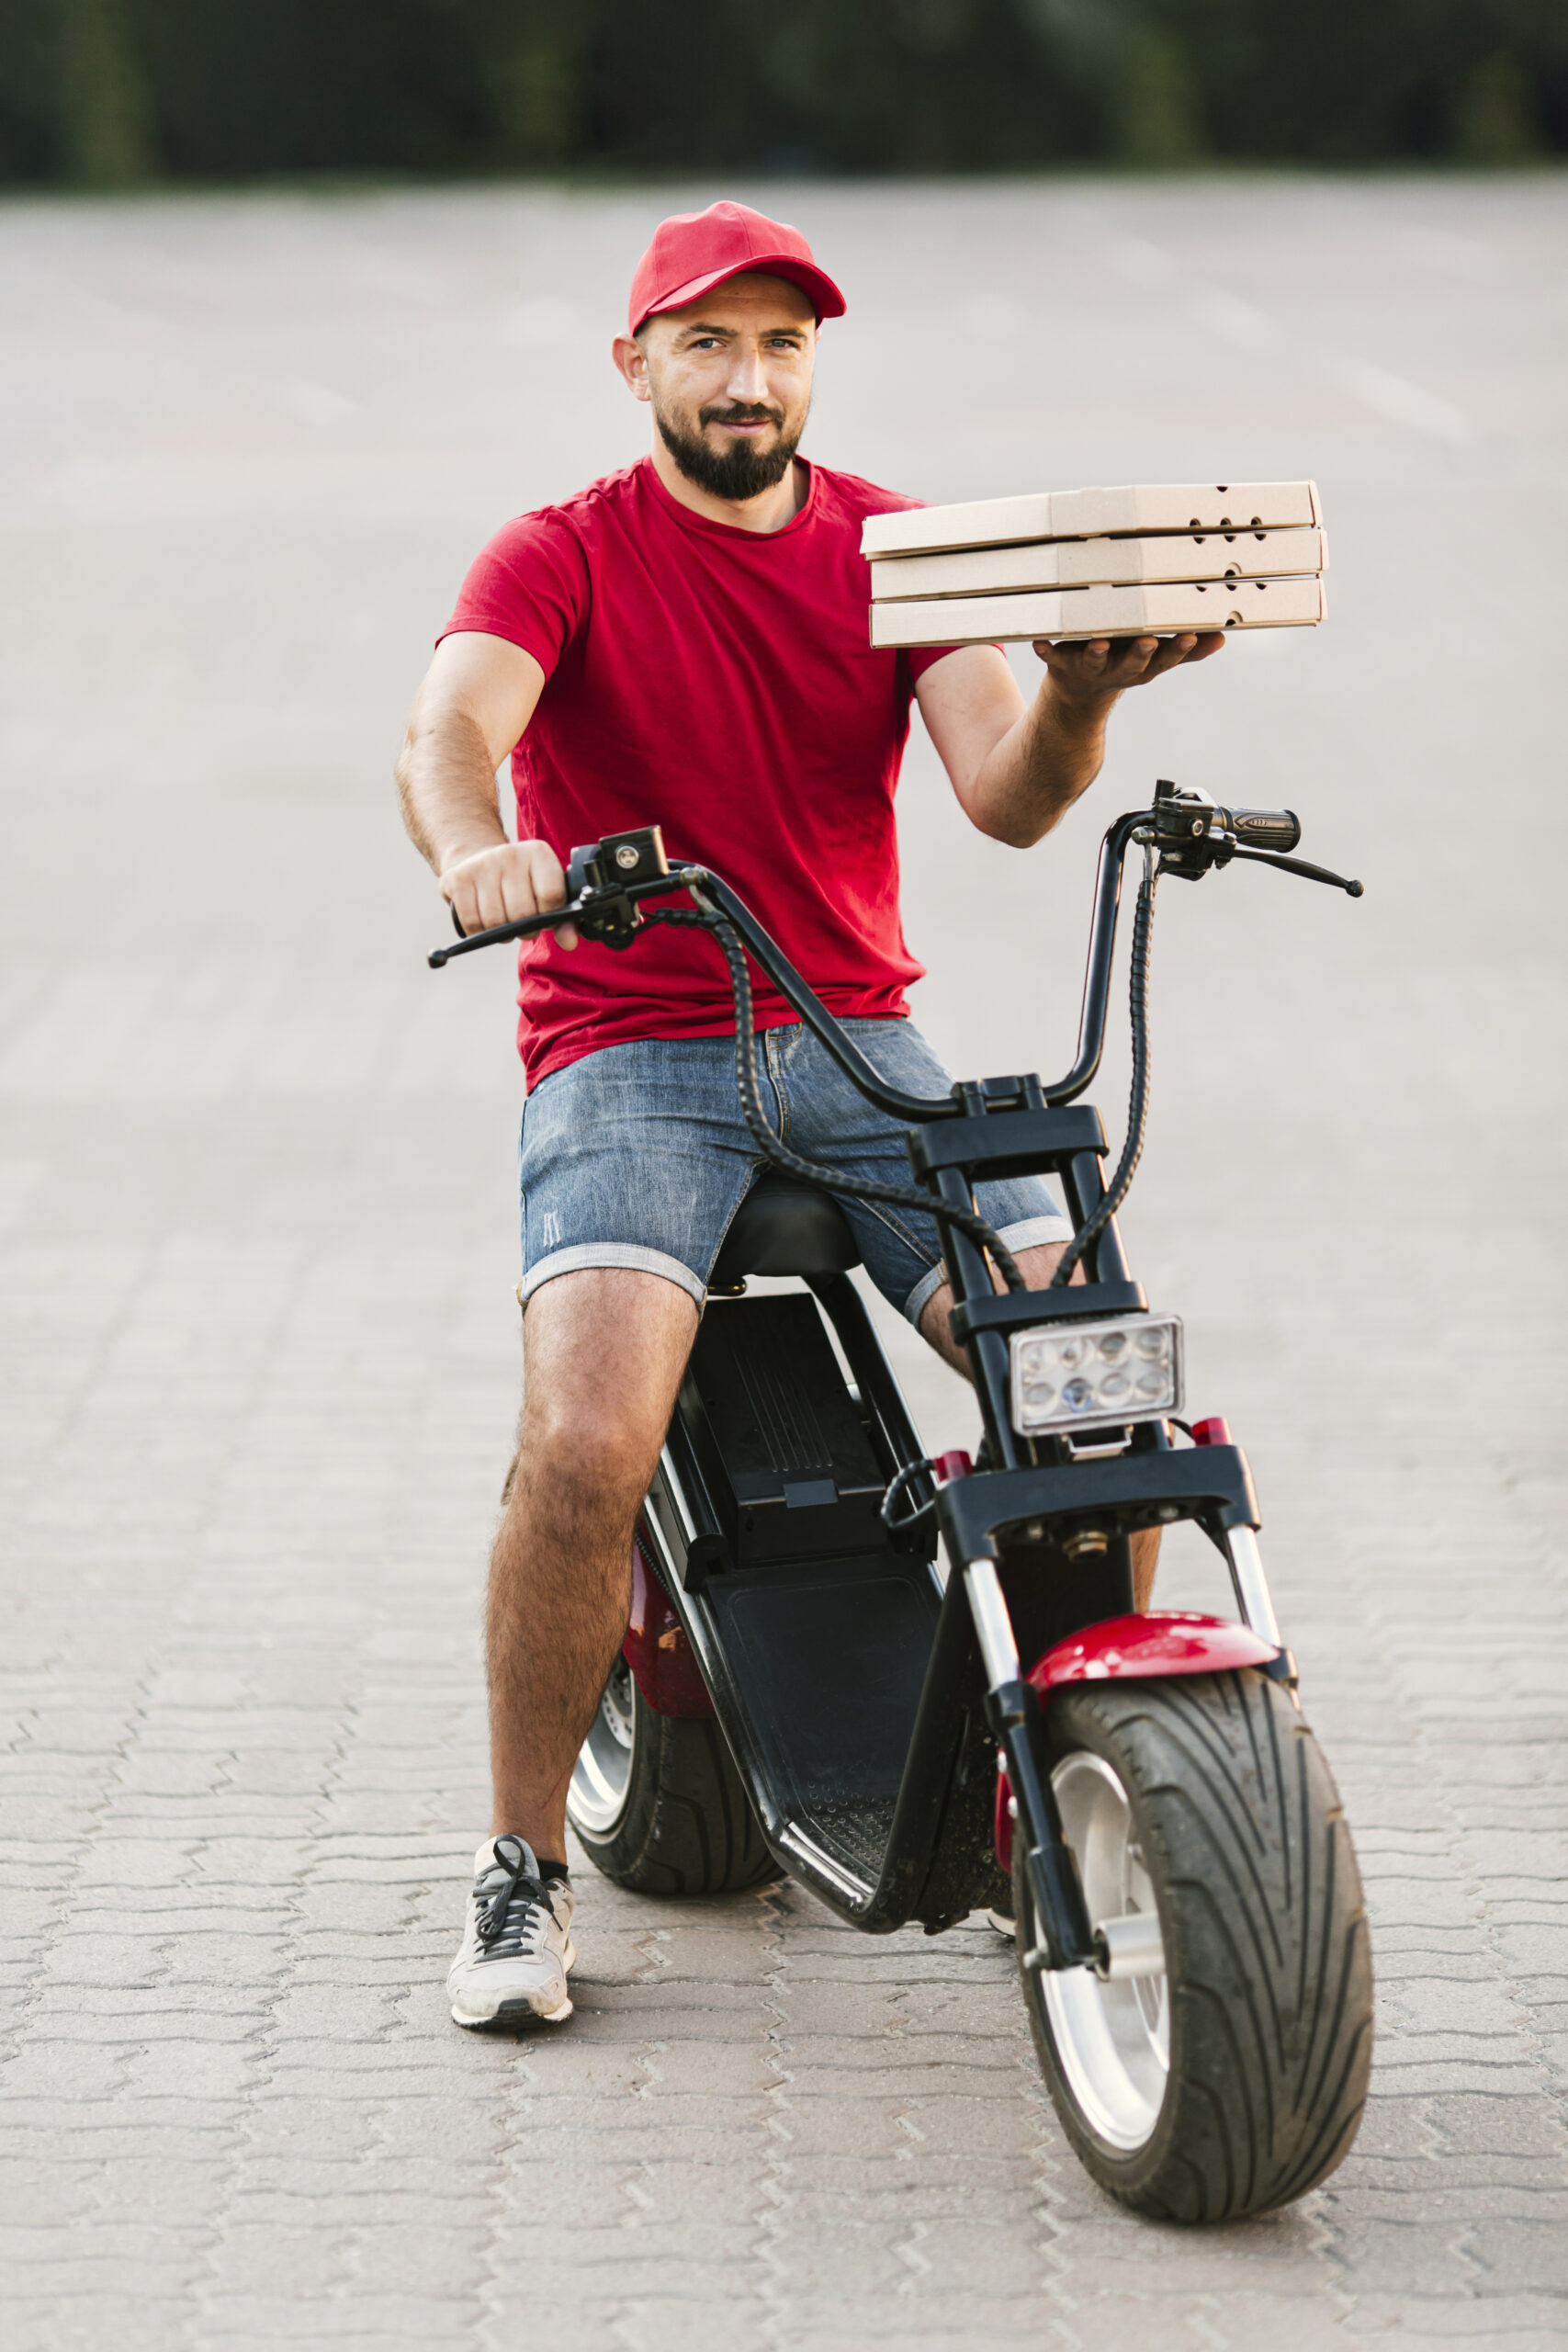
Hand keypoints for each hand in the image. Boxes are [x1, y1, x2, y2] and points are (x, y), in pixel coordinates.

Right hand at [439, 838, 576, 949]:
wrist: (476, 858)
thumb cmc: (519, 882)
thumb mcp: (545, 890)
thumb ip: (563, 919)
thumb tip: (569, 943)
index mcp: (538, 853)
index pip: (551, 895)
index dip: (549, 916)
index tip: (544, 916)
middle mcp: (510, 854)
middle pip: (522, 914)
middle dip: (525, 929)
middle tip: (522, 924)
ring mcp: (482, 865)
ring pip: (495, 922)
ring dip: (501, 933)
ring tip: (503, 921)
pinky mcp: (457, 879)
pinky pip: (472, 922)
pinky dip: (479, 932)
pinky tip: (484, 920)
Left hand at [1033, 632, 1225, 707]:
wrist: (1078, 697)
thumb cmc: (1122, 663)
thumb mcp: (1156, 661)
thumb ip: (1187, 650)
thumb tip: (1222, 637)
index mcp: (1143, 666)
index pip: (1166, 659)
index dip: (1178, 650)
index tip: (1190, 636)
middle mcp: (1118, 669)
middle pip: (1132, 663)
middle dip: (1140, 653)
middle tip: (1148, 641)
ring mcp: (1089, 668)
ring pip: (1094, 662)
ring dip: (1096, 654)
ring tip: (1098, 644)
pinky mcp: (1062, 664)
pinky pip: (1052, 657)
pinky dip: (1045, 650)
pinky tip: (1039, 643)